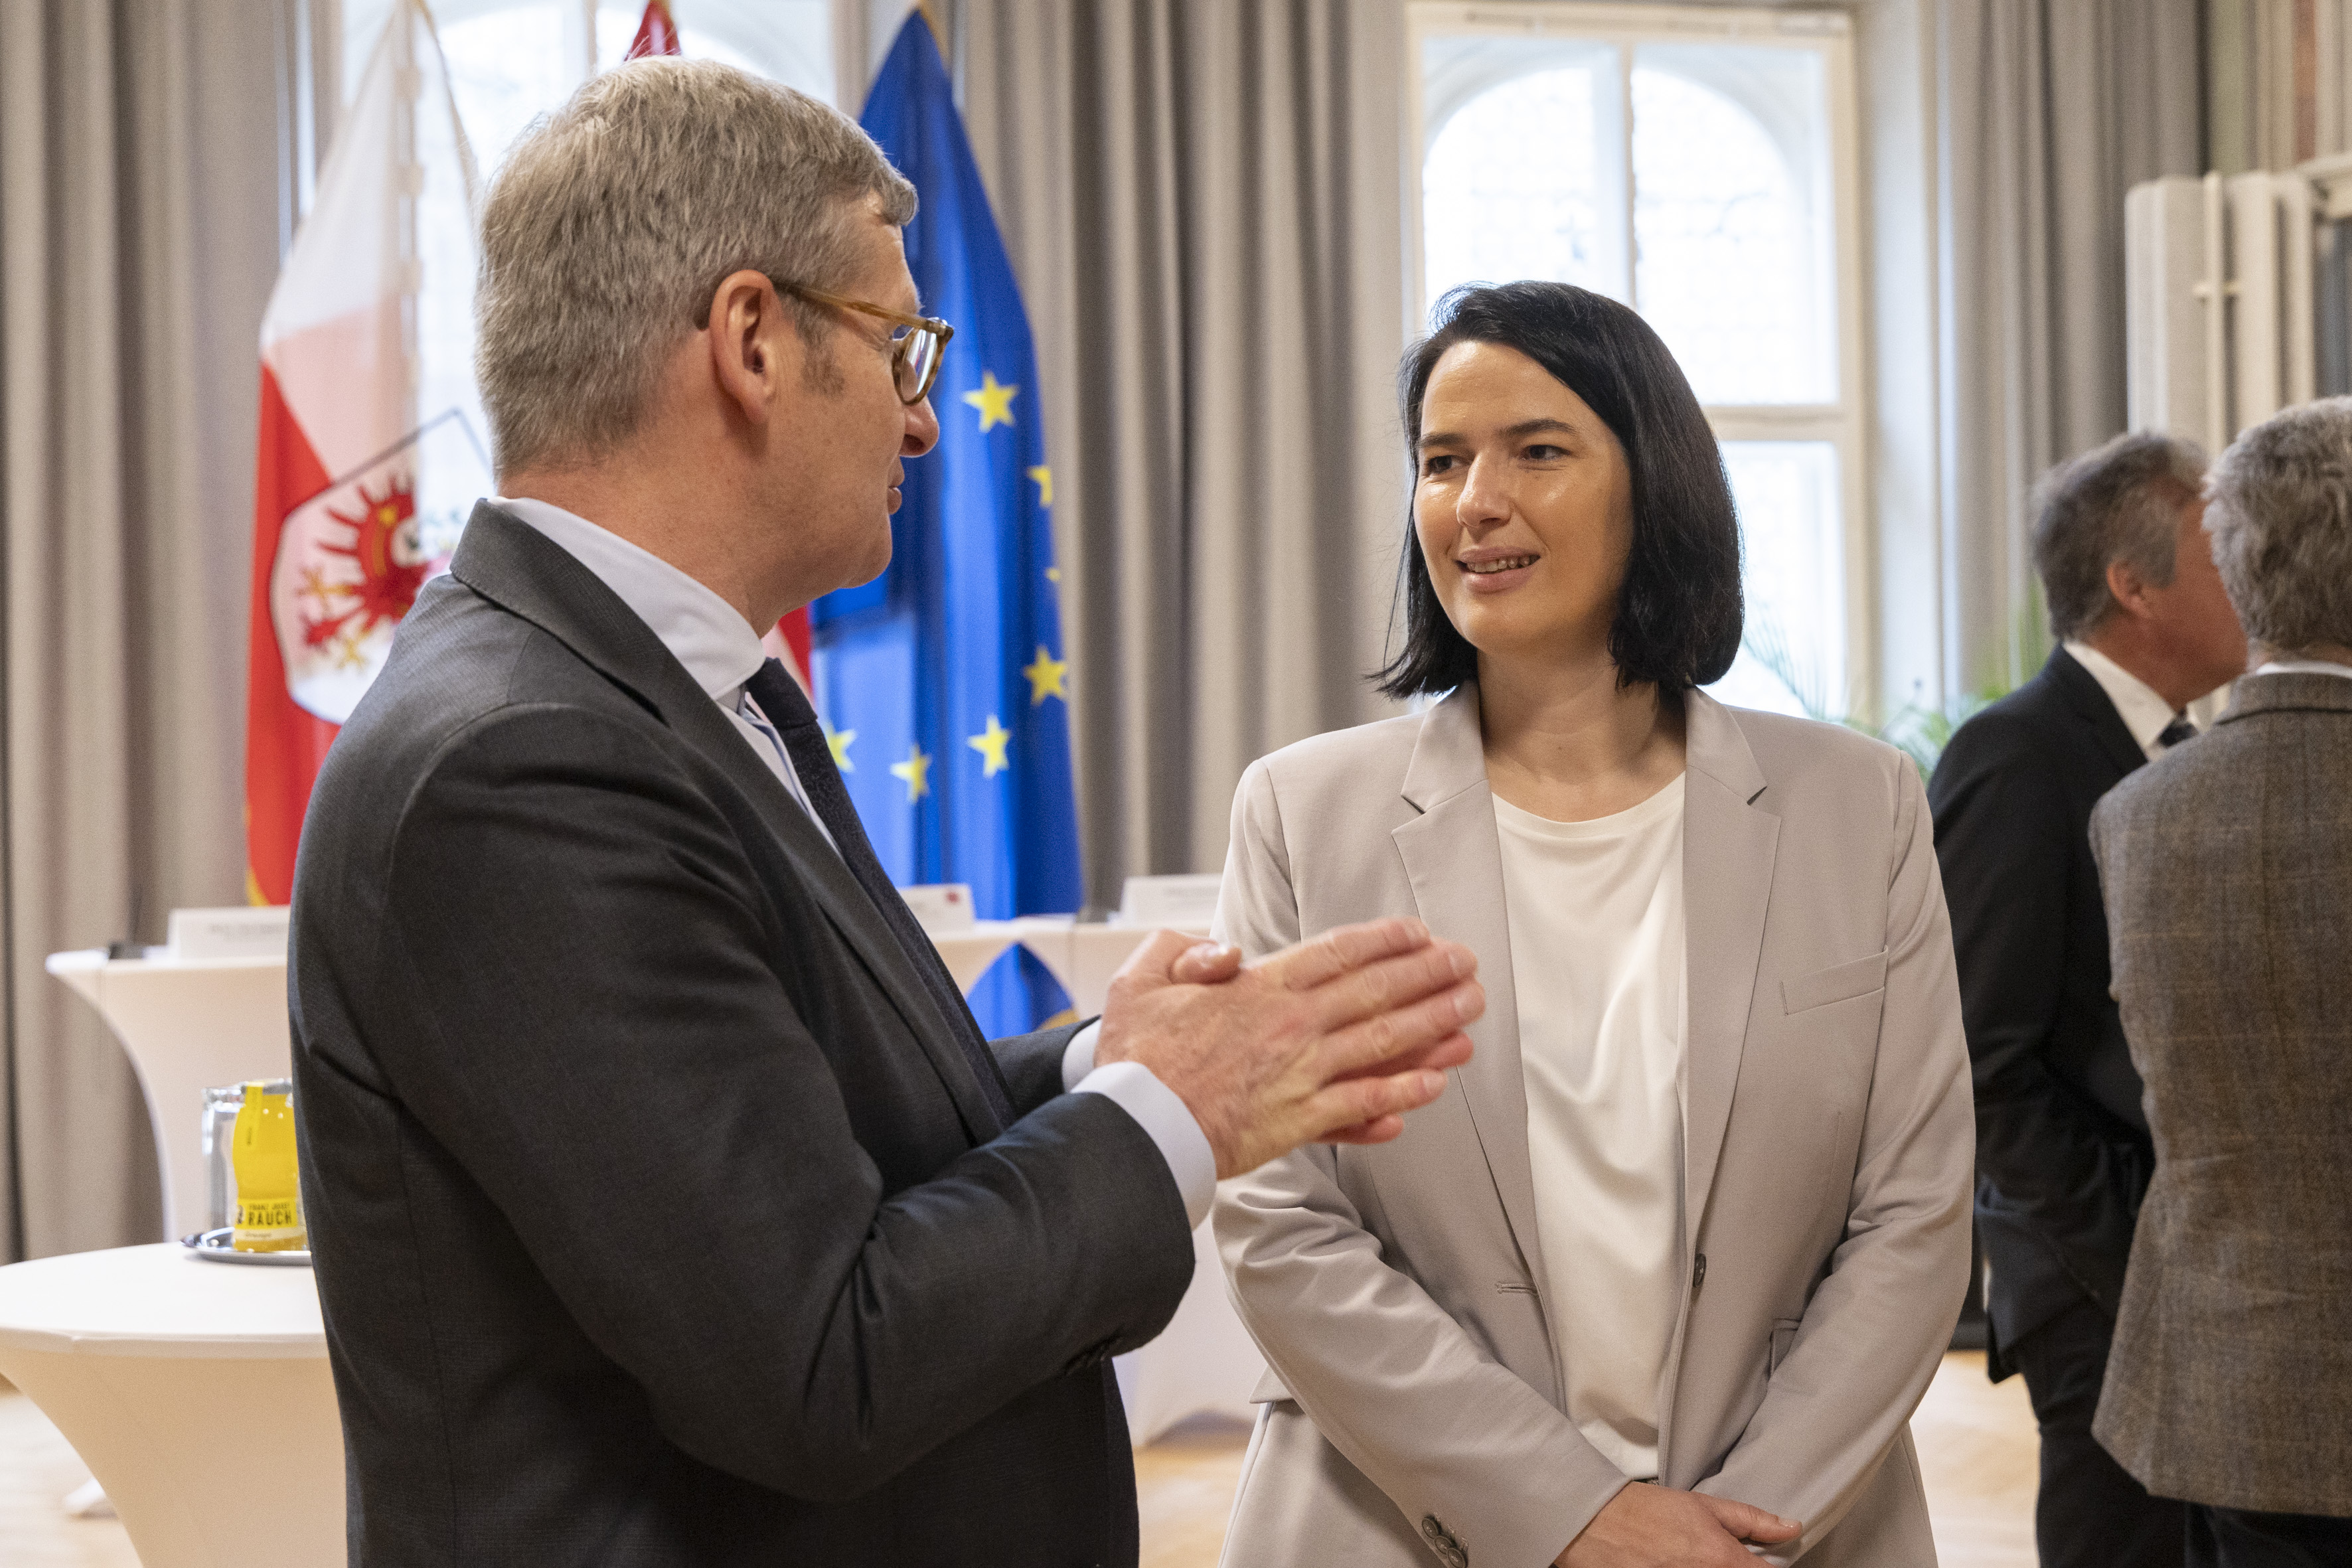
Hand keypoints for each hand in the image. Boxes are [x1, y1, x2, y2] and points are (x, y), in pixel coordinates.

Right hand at [1094, 918, 1480, 1177]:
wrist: (1136, 1128)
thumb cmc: (1136, 1058)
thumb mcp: (1142, 982)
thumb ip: (1183, 952)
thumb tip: (1225, 953)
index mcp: (1259, 988)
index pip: (1337, 952)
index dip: (1385, 940)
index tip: (1419, 933)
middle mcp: (1291, 1027)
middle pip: (1375, 992)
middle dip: (1428, 975)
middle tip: (1465, 965)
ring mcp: (1300, 1075)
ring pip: (1382, 1045)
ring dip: (1432, 1026)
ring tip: (1468, 1014)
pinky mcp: (1299, 1121)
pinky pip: (1363, 1104)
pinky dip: (1401, 1094)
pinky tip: (1433, 1084)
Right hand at [1558, 1483, 1801, 1567]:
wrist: (1593, 1523)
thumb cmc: (1644, 1511)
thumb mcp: (1703, 1505)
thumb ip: (1751, 1520)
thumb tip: (1792, 1527)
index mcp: (1724, 1561)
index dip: (1766, 1566)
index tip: (1758, 1560)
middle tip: (1711, 1555)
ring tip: (1687, 1558)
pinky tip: (1673, 1564)